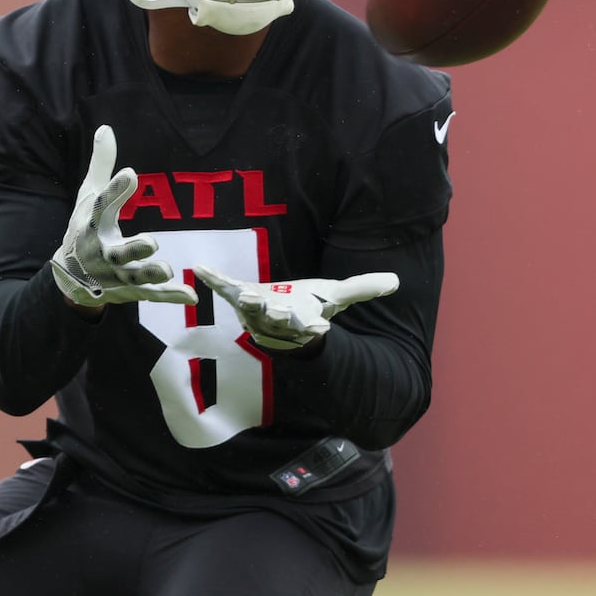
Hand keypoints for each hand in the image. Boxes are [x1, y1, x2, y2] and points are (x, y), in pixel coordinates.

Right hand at [50, 125, 195, 309]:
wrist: (70, 276)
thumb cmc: (83, 228)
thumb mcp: (88, 197)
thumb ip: (101, 166)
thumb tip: (105, 128)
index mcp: (91, 226)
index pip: (101, 207)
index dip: (115, 191)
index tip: (131, 173)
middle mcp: (102, 252)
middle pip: (117, 252)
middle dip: (133, 250)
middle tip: (151, 242)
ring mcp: (116, 275)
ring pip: (135, 277)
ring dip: (151, 274)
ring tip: (168, 270)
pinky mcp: (130, 289)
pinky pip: (151, 295)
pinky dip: (170, 296)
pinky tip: (191, 294)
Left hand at [191, 265, 397, 349]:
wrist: (280, 320)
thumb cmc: (308, 307)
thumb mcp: (336, 297)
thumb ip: (363, 288)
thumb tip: (395, 281)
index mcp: (302, 320)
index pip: (310, 326)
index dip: (313, 326)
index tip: (321, 327)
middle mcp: (277, 320)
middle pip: (277, 320)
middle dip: (277, 315)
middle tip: (278, 310)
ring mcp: (254, 312)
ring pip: (249, 309)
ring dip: (247, 302)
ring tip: (244, 294)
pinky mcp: (239, 299)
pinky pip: (224, 289)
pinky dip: (213, 279)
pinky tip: (200, 269)